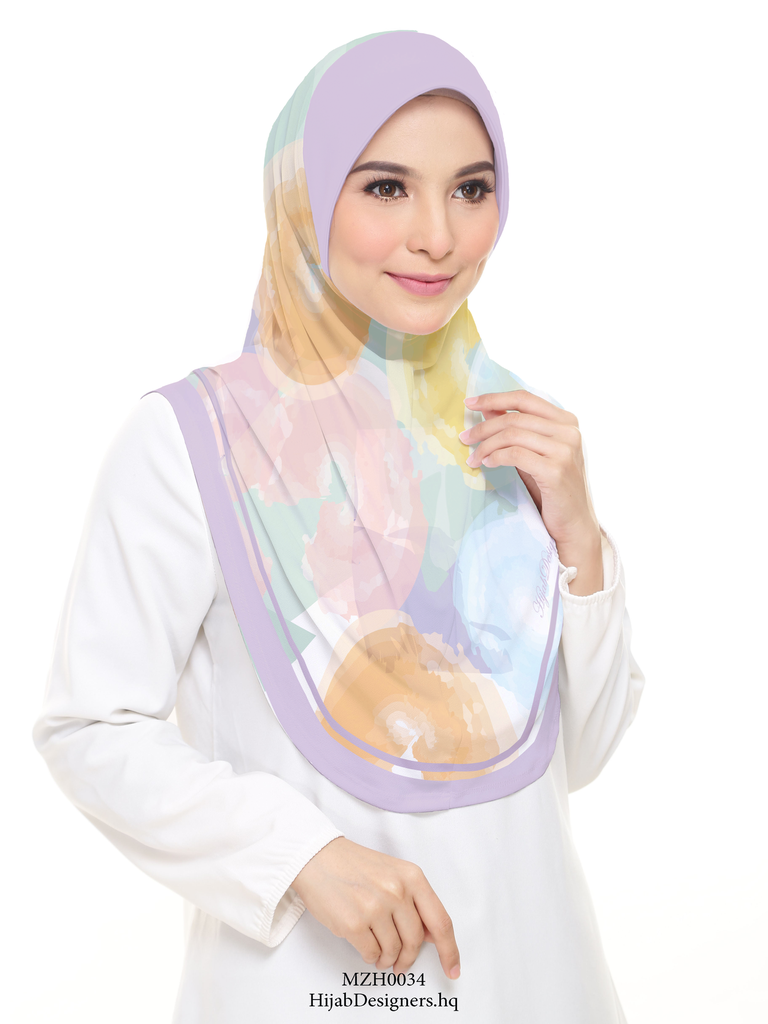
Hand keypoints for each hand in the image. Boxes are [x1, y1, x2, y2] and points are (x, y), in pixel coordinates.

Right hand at [291, 837, 459, 979]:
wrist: (318, 857)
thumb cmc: (354, 865)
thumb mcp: (394, 873)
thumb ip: (415, 900)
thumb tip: (430, 935)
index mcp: (411, 876)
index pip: (440, 922)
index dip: (449, 951)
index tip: (452, 968)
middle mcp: (396, 891)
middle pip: (416, 941)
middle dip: (409, 958)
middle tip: (402, 963)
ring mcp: (374, 908)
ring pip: (394, 951)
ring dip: (388, 959)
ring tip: (381, 955)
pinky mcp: (353, 924)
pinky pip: (371, 953)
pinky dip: (371, 957)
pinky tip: (367, 949)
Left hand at [460, 390, 602, 595]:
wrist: (574, 523)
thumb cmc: (552, 488)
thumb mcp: (533, 453)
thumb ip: (516, 431)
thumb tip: (488, 410)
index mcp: (566, 421)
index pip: (525, 398)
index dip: (494, 398)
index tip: (470, 402)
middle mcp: (569, 431)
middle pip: (515, 417)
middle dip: (483, 427)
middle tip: (464, 438)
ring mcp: (565, 450)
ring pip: (513, 434)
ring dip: (486, 445)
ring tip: (473, 457)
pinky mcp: (556, 470)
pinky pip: (516, 454)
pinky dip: (496, 457)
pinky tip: (487, 464)